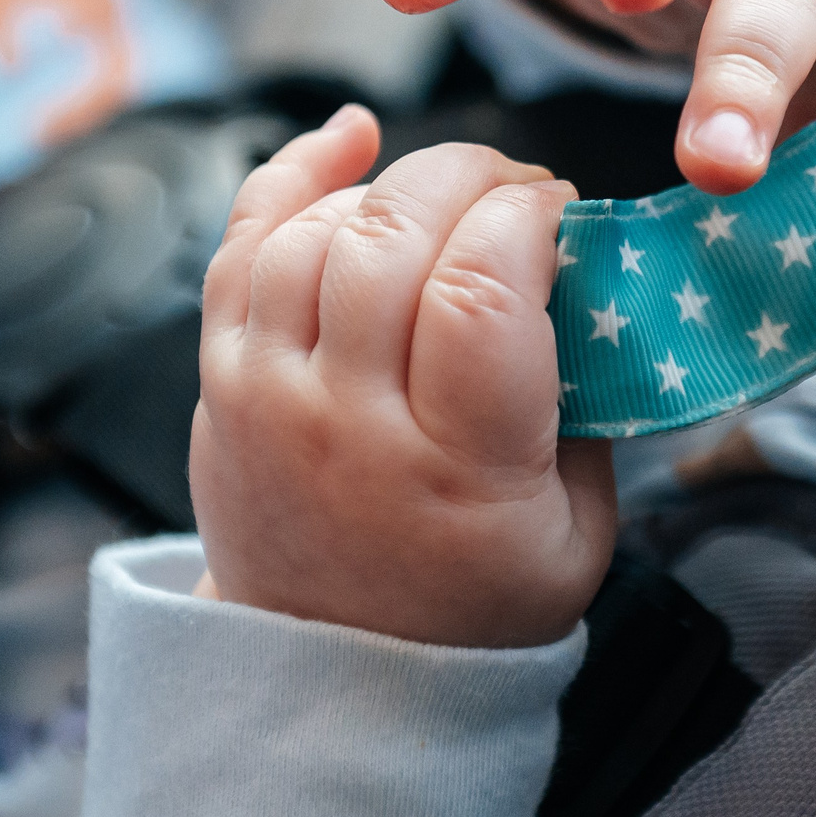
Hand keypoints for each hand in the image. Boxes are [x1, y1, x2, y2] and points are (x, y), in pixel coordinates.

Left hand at [191, 106, 616, 648]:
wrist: (335, 676)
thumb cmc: (475, 600)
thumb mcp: (580, 532)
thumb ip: (591, 406)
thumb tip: (594, 280)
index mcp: (455, 466)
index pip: (478, 292)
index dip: (528, 218)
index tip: (565, 216)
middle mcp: (347, 421)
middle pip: (393, 236)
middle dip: (472, 175)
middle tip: (519, 191)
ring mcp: (268, 394)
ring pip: (317, 228)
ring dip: (396, 184)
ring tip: (451, 198)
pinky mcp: (221, 378)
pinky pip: (241, 243)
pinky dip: (294, 174)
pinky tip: (352, 140)